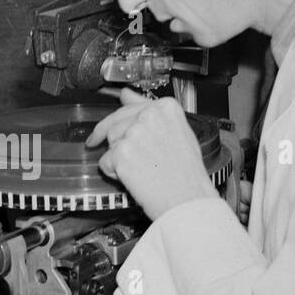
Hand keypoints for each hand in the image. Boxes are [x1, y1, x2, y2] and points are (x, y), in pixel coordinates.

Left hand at [86, 88, 216, 219]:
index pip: (130, 108)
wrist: (189, 200)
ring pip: (110, 143)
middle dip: (111, 140)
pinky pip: (105, 163)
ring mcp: (134, 133)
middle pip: (115, 124)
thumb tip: (126, 94)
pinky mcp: (121, 154)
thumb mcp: (177, 133)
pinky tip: (134, 179)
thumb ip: (149, 111)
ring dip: (117, 158)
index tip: (108, 126)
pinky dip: (114, 174)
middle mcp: (149, 115)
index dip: (119, 122)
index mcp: (166, 107)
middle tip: (113, 152)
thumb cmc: (187, 173)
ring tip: (141, 171)